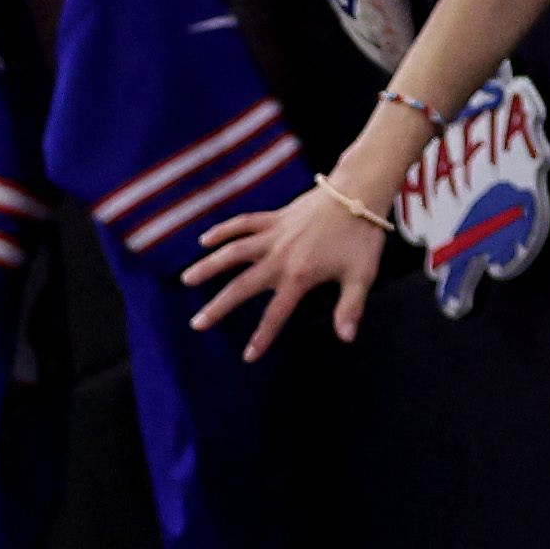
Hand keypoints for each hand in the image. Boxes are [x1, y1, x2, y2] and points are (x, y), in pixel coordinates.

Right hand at [186, 180, 387, 357]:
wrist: (359, 191)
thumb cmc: (362, 236)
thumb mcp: (362, 275)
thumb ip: (351, 307)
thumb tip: (346, 338)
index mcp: (300, 276)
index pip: (276, 314)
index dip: (262, 337)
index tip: (248, 357)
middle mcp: (280, 258)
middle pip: (242, 286)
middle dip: (219, 307)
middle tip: (197, 324)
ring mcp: (274, 236)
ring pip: (234, 252)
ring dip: (209, 266)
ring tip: (187, 279)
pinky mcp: (274, 218)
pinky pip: (243, 223)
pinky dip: (224, 230)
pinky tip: (204, 240)